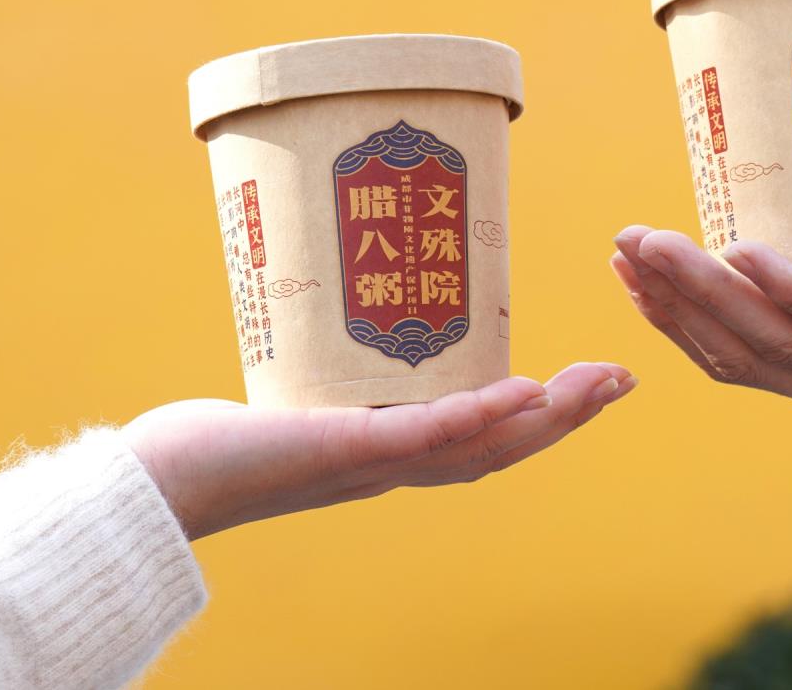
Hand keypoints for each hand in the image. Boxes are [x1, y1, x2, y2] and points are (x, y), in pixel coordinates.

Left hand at [123, 362, 634, 539]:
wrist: (165, 480)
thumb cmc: (220, 442)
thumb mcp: (298, 400)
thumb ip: (333, 375)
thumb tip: (349, 310)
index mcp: (393, 457)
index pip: (487, 441)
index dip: (547, 417)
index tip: (593, 380)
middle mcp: (394, 467)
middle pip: (504, 448)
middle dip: (571, 415)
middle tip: (626, 378)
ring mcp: (375, 461)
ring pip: (481, 444)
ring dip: (547, 416)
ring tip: (598, 381)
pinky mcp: (347, 447)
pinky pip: (427, 433)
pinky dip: (480, 413)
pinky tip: (523, 388)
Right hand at [611, 214, 791, 449]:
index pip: (743, 362)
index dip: (677, 320)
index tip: (629, 266)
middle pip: (744, 355)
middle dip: (671, 299)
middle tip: (620, 242)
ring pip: (780, 341)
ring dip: (706, 289)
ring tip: (655, 239)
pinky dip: (788, 290)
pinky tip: (744, 253)